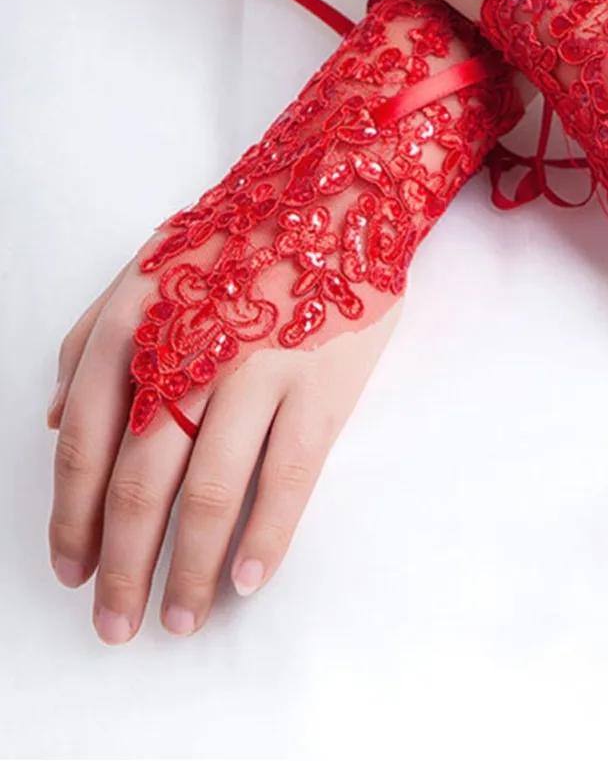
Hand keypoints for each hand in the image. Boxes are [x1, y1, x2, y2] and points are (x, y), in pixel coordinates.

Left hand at [47, 250, 399, 642]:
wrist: (335, 199)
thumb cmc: (240, 238)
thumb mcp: (146, 268)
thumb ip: (90, 339)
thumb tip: (57, 422)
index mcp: (133, 327)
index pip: (86, 447)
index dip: (73, 521)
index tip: (74, 572)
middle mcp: (188, 354)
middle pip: (142, 485)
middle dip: (124, 567)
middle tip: (116, 623)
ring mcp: (258, 372)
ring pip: (212, 493)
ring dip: (190, 569)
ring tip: (181, 618)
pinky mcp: (320, 386)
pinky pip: (288, 477)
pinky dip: (266, 537)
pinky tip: (249, 579)